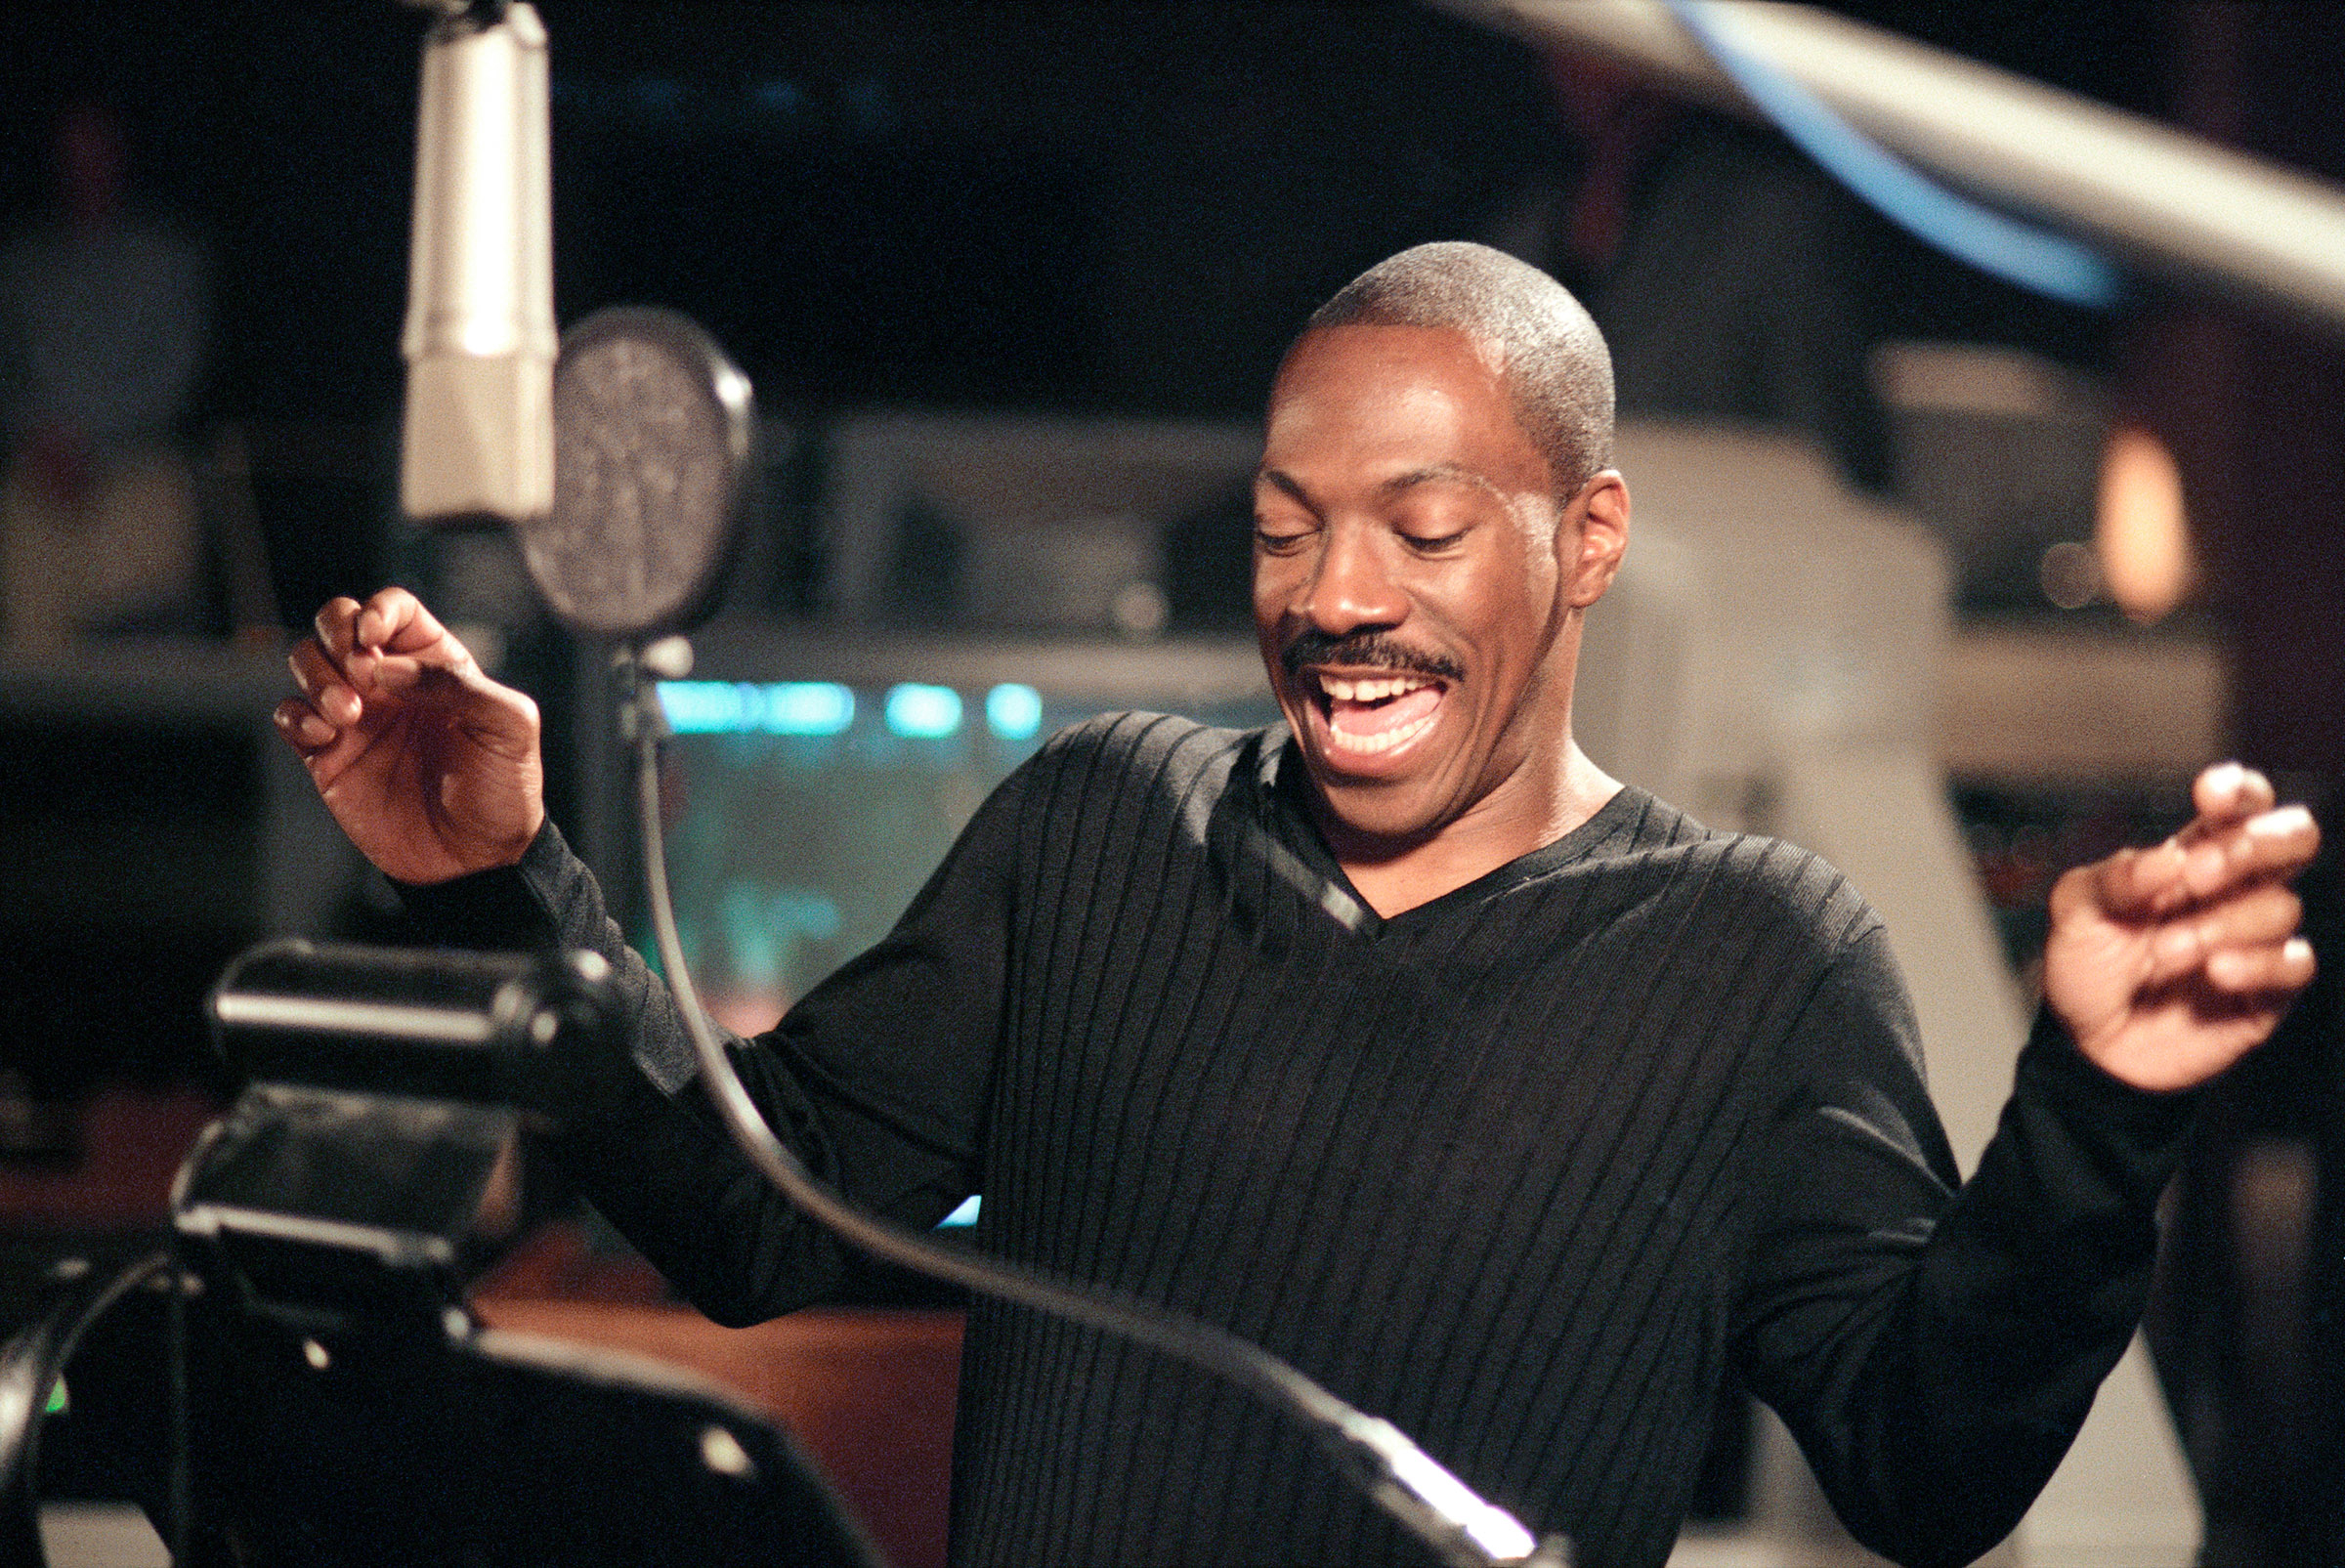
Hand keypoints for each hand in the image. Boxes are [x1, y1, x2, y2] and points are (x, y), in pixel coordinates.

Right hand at [275, 589, 544, 884]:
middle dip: (336, 635)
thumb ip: (456, 684)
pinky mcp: (328, 755)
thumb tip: (385, 666)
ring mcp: (356, 716)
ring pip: (306, 662)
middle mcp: (391, 682)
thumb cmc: (502, 789)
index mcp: (436, 664)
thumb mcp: (508, 726)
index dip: (376, 611)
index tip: (373, 639)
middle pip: (337, 622)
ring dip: (316, 676)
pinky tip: (325, 736)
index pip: (394, 609)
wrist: (475, 859)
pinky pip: (291, 715)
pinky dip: (296, 715)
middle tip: (362, 674)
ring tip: (348, 715)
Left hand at [2044, 762, 2318, 1092]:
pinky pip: (2295, 963)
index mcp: (2192, 856)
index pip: (2242, 806)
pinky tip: (2216, 972)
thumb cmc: (2085, 966)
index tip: (2207, 795)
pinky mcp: (2269, 991)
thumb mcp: (2076, 912)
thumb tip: (2168, 858)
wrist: (2086, 1045)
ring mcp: (2255, 940)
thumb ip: (2113, 878)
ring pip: (2281, 905)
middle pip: (2293, 839)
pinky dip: (2258, 963)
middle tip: (2194, 877)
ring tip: (2165, 954)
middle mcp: (2234, 891)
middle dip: (2254, 845)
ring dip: (2220, 924)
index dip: (2239, 791)